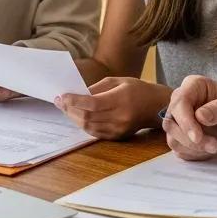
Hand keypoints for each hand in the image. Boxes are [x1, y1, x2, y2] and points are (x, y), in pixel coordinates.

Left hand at [55, 78, 170, 139]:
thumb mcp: (118, 81)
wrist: (157, 107)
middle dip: (69, 109)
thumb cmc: (137, 89)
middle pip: (87, 117)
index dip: (74, 101)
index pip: (92, 104)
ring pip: (89, 126)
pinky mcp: (118, 136)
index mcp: (121, 100)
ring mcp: (119, 129)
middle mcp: (119, 117)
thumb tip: (78, 94)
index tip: (62, 96)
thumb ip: (97, 88)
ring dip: (74, 118)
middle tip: (59, 101)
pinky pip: (95, 133)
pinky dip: (83, 124)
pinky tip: (78, 116)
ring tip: (66, 108)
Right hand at [163, 76, 216, 160]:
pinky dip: (195, 154)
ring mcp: (180, 120)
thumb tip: (200, 116)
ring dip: (194, 149)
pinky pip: (179, 150)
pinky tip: (211, 149)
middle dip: (191, 139)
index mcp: (193, 86)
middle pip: (171, 123)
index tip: (198, 137)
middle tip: (216, 145)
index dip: (185, 121)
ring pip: (173, 139)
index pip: (179, 102)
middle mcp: (182, 102)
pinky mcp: (182, 136)